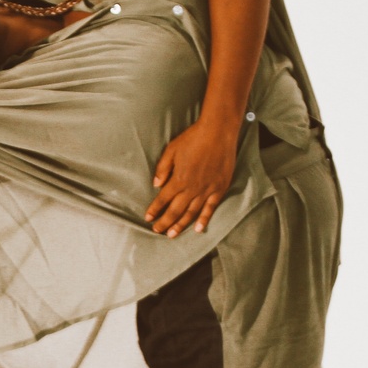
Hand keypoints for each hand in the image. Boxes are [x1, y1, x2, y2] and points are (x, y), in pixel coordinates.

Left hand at [145, 118, 239, 237]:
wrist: (218, 132)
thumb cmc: (193, 138)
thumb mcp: (172, 149)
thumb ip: (163, 168)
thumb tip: (156, 184)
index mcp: (178, 179)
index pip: (162, 199)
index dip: (154, 210)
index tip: (148, 218)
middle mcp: (191, 188)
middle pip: (175, 210)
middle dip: (164, 222)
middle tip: (157, 231)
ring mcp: (207, 190)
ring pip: (191, 213)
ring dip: (180, 225)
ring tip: (172, 235)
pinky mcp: (219, 188)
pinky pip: (210, 208)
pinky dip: (204, 219)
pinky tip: (198, 229)